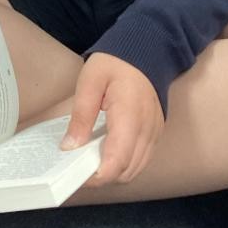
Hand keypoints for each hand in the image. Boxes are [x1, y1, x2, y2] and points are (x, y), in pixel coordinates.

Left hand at [61, 52, 163, 186]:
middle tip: (80, 166)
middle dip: (103, 176)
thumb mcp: (90, 82)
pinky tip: (109, 151)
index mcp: (129, 116)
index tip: (78, 174)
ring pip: (136, 169)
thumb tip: (70, 146)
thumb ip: (81, 115)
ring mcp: (155, 132)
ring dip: (115, 171)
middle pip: (126, 171)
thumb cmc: (116, 64)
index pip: (117, 162)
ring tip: (93, 159)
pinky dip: (126, 163)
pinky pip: (143, 159)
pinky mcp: (156, 133)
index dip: (97, 176)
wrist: (145, 51)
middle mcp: (147, 129)